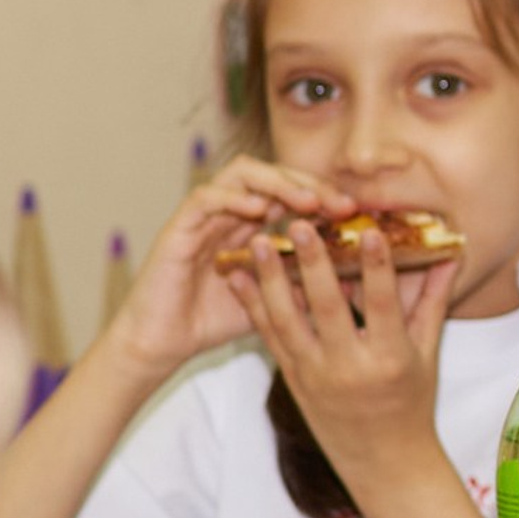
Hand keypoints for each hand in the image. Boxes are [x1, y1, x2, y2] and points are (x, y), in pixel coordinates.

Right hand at [110, 156, 357, 380]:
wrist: (163, 342)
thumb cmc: (211, 322)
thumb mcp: (271, 306)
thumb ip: (303, 289)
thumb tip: (353, 283)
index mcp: (251, 225)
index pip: (291, 192)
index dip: (324, 196)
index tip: (355, 214)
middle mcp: (229, 213)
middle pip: (273, 175)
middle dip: (310, 184)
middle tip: (342, 205)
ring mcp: (204, 216)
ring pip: (242, 175)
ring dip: (278, 183)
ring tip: (308, 201)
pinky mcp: (179, 225)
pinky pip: (206, 198)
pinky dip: (233, 198)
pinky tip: (258, 210)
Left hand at [236, 215, 460, 482]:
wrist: (382, 462)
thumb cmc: (411, 405)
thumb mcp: (428, 355)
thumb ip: (433, 301)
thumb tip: (450, 254)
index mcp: (389, 359)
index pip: (382, 305)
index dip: (377, 267)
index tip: (369, 231)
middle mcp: (349, 368)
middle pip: (327, 308)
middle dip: (312, 264)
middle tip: (300, 225)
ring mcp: (315, 376)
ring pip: (288, 321)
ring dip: (270, 280)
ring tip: (260, 242)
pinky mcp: (293, 381)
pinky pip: (271, 339)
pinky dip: (254, 307)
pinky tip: (241, 277)